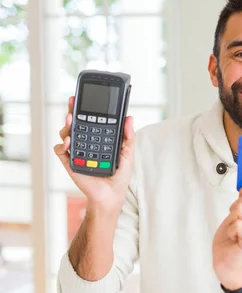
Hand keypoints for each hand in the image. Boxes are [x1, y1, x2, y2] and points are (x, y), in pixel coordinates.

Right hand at [54, 96, 135, 217]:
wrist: (111, 195)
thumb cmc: (119, 175)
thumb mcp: (127, 153)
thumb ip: (128, 136)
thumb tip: (129, 117)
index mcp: (99, 138)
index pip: (91, 120)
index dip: (87, 108)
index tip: (87, 97)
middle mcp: (86, 143)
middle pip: (76, 123)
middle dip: (73, 111)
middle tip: (73, 102)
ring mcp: (76, 152)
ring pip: (66, 134)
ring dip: (67, 126)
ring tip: (71, 120)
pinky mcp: (70, 163)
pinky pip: (61, 151)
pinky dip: (62, 145)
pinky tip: (69, 142)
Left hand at [213, 183, 241, 289]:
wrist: (226, 262)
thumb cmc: (230, 238)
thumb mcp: (237, 215)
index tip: (239, 200)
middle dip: (234, 208)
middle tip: (235, 222)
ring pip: (240, 209)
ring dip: (231, 220)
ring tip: (234, 231)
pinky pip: (238, 223)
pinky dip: (230, 230)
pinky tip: (233, 238)